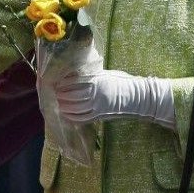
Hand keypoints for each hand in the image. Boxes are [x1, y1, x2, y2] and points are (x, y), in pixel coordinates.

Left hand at [51, 45, 174, 129]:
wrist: (138, 97)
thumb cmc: (121, 82)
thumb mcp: (105, 74)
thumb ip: (90, 75)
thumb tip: (73, 73)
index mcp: (97, 81)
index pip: (74, 82)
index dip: (63, 83)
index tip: (56, 82)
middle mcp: (96, 94)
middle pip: (72, 96)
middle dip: (61, 95)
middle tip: (55, 93)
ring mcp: (98, 106)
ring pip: (75, 109)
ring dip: (64, 106)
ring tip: (59, 103)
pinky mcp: (100, 116)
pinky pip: (83, 119)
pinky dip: (72, 117)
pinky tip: (66, 114)